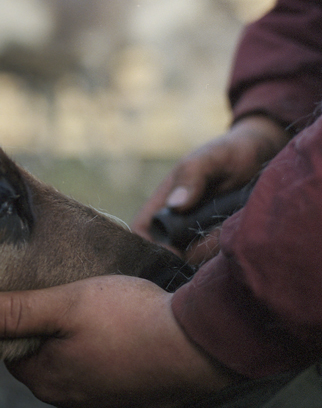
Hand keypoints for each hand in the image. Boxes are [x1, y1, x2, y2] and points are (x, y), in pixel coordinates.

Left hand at [0, 277, 238, 407]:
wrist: (204, 345)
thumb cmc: (129, 318)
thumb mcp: (64, 304)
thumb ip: (13, 312)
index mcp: (47, 382)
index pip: (12, 353)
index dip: (14, 324)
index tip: (24, 298)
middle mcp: (72, 404)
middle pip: (42, 363)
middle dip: (45, 336)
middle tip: (58, 300)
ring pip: (75, 371)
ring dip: (77, 348)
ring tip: (90, 314)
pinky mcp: (136, 405)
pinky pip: (106, 380)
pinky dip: (106, 360)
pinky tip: (119, 336)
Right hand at [132, 115, 288, 260]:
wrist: (263, 154)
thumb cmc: (229, 151)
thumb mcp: (209, 158)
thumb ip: (192, 177)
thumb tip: (176, 205)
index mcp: (165, 200)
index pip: (143, 229)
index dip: (149, 244)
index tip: (174, 251)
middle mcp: (178, 219)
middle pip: (168, 249)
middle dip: (185, 255)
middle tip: (211, 244)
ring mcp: (199, 230)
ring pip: (193, 255)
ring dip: (208, 252)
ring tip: (229, 232)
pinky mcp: (220, 237)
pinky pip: (215, 253)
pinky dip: (223, 251)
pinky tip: (237, 237)